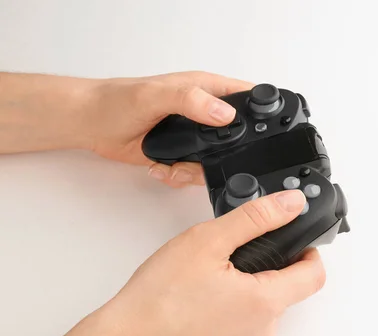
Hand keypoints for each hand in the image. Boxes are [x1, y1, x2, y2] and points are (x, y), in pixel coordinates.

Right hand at [0, 190, 325, 335]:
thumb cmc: (158, 300)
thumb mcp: (208, 241)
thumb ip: (255, 218)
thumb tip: (289, 204)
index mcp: (265, 303)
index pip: (315, 275)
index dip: (309, 250)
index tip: (293, 237)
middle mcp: (262, 331)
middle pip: (289, 288)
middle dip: (271, 264)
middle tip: (238, 249)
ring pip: (264, 304)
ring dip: (249, 284)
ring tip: (212, 273)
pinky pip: (244, 321)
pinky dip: (232, 303)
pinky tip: (202, 294)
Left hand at [84, 72, 252, 186]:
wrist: (90, 124)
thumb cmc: (115, 101)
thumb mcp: (155, 95)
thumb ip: (191, 100)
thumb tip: (224, 113)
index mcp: (205, 89)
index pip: (245, 95)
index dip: (259, 109)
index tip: (261, 130)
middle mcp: (203, 113)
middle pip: (237, 136)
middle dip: (228, 153)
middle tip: (204, 156)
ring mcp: (193, 136)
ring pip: (217, 161)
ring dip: (197, 170)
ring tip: (175, 165)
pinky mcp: (181, 155)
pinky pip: (195, 173)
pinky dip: (180, 177)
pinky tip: (162, 168)